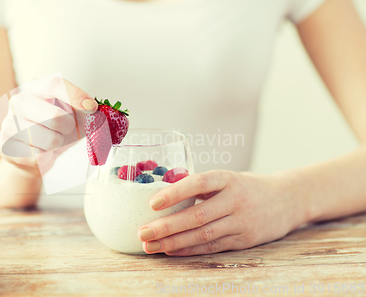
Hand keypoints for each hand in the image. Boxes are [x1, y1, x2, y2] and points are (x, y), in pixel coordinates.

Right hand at [0, 75, 96, 172]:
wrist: (31, 154)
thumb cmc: (54, 129)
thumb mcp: (73, 115)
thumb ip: (86, 112)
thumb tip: (95, 114)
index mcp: (36, 86)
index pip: (55, 84)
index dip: (75, 95)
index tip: (92, 108)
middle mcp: (19, 100)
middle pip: (56, 117)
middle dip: (69, 128)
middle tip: (65, 129)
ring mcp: (9, 122)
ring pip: (50, 140)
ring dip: (58, 144)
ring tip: (51, 141)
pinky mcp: (5, 144)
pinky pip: (39, 157)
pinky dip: (46, 158)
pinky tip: (40, 152)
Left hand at [138, 170, 306, 255]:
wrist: (287, 200)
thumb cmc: (246, 187)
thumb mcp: (227, 178)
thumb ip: (201, 186)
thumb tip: (163, 191)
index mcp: (228, 179)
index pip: (200, 183)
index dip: (176, 192)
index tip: (153, 202)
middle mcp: (236, 200)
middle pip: (198, 215)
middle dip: (167, 226)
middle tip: (143, 232)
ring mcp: (241, 222)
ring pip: (203, 235)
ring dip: (173, 243)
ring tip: (150, 246)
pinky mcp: (244, 240)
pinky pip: (212, 247)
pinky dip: (189, 250)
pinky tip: (170, 251)